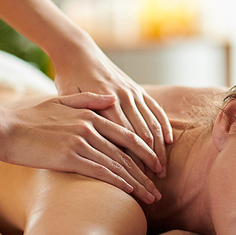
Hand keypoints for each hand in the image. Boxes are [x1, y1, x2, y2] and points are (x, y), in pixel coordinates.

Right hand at [4, 94, 163, 201]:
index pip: (129, 136)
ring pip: (118, 165)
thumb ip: (88, 100)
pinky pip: (101, 171)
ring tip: (150, 198)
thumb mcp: (62, 101)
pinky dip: (118, 182)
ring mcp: (82, 141)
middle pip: (128, 153)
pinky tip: (129, 193)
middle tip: (159, 191)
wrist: (6, 128)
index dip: (146, 153)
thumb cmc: (32, 117)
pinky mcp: (70, 156)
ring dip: (137, 183)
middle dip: (147, 174)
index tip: (156, 168)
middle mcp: (91, 127)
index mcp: (92, 114)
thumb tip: (110, 100)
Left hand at [53, 38, 172, 176]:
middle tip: (154, 183)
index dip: (131, 160)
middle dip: (149, 161)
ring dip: (159, 149)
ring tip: (162, 170)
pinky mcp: (138, 89)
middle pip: (141, 136)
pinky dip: (163, 127)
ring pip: (151, 125)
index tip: (136, 180)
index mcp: (104, 102)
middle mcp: (123, 98)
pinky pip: (156, 110)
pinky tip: (169, 141)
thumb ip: (82, 115)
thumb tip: (96, 137)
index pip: (122, 138)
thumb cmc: (67, 78)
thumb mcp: (66, 96)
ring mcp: (133, 93)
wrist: (77, 51)